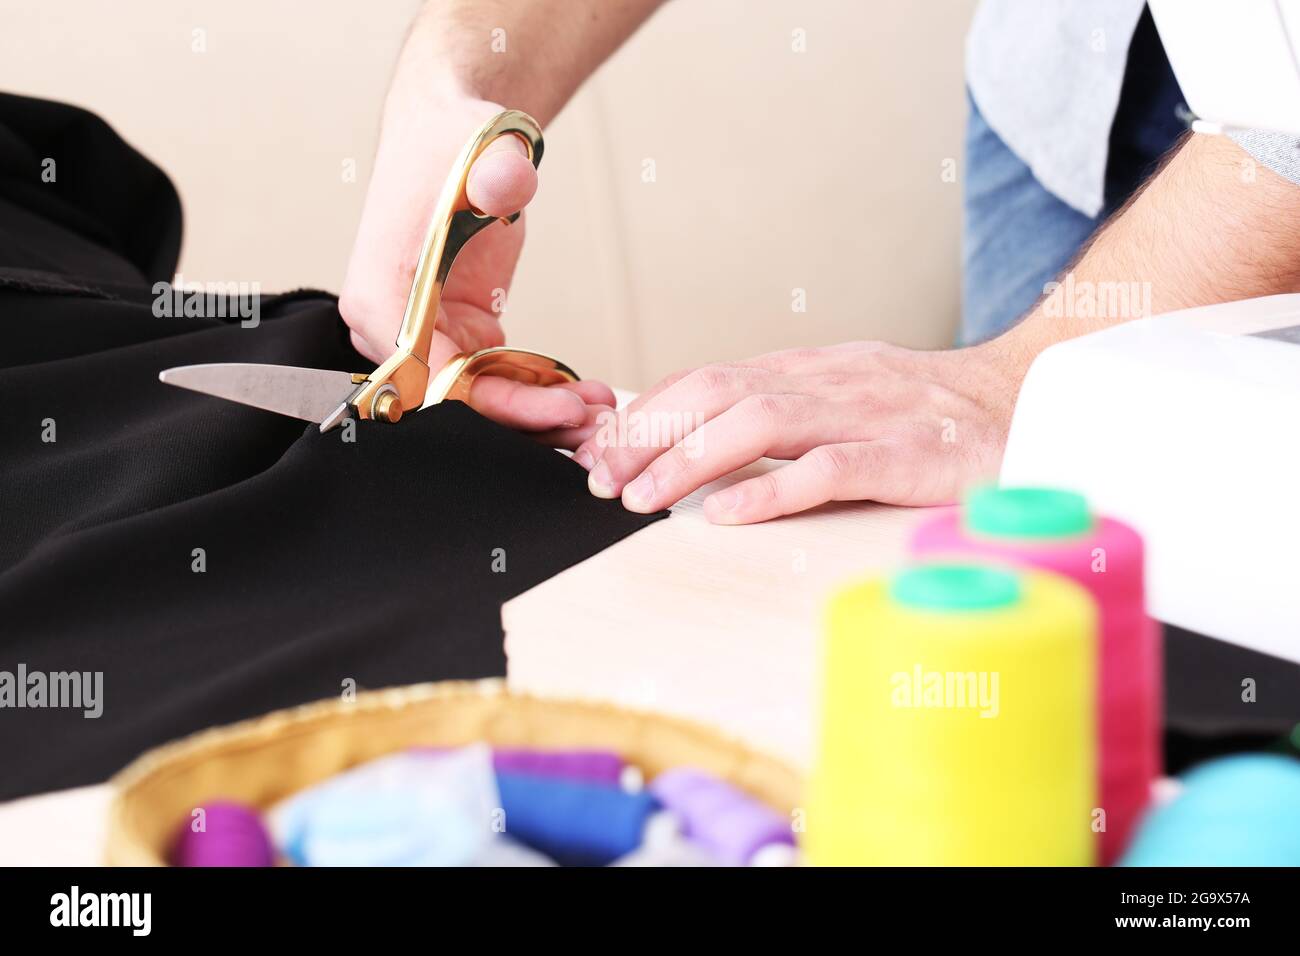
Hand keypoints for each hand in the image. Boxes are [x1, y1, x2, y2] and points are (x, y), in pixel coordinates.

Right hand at [339, 94, 613, 441]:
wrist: (451, 131)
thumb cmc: (452, 142)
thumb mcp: (478, 153)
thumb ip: (496, 174)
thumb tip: (506, 186)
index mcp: (380, 294)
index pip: (429, 374)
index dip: (493, 399)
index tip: (555, 406)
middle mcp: (392, 327)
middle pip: (457, 396)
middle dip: (527, 415)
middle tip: (590, 419)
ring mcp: (426, 333)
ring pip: (480, 396)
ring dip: (538, 411)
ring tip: (599, 413)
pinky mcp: (457, 332)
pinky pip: (494, 378)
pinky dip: (535, 389)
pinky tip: (582, 393)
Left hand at [570, 340, 1022, 523]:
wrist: (1027, 399)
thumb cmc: (928, 408)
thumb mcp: (844, 392)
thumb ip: (782, 408)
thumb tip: (701, 434)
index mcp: (809, 367)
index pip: (708, 379)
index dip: (648, 412)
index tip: (601, 448)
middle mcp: (829, 381)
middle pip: (718, 394)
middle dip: (650, 435)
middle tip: (601, 479)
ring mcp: (869, 415)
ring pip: (761, 424)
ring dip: (690, 460)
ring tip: (643, 496)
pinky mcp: (909, 456)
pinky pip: (832, 469)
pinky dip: (774, 491)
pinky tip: (729, 515)